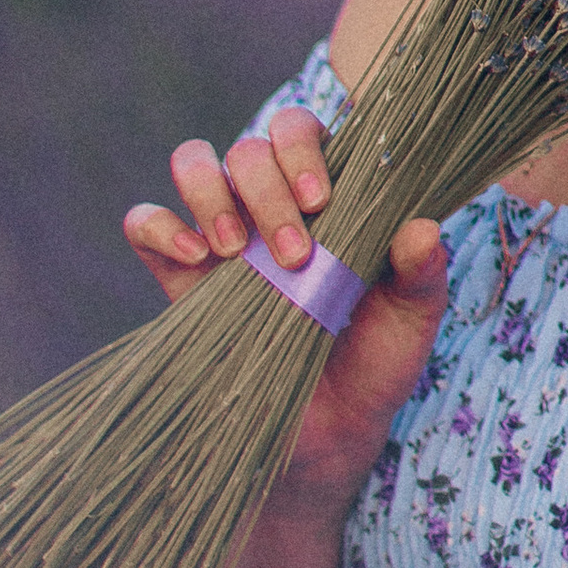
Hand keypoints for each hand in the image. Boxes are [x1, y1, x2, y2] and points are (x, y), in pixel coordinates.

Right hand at [125, 110, 448, 505]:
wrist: (324, 438)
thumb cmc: (373, 366)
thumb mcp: (410, 322)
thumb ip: (422, 274)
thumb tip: (422, 227)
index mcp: (326, 195)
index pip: (302, 130)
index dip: (304, 147)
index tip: (321, 200)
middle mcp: (270, 203)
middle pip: (249, 147)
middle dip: (267, 190)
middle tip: (294, 256)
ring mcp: (222, 237)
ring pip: (193, 162)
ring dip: (209, 193)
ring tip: (233, 251)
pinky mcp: (179, 279)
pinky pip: (144, 223)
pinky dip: (159, 225)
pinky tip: (193, 258)